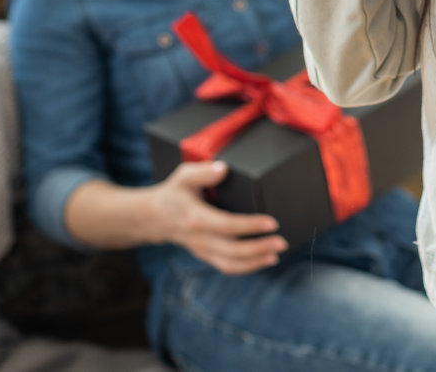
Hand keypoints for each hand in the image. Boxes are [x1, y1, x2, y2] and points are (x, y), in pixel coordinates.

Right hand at [149, 161, 287, 274]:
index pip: (227, 225)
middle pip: (232, 250)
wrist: (155, 217)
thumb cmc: (174, 193)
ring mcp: (203, 250)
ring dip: (255, 262)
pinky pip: (228, 267)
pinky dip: (247, 267)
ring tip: (276, 254)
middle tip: (281, 242)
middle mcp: (200, 238)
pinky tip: (265, 259)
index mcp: (196, 218)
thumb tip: (223, 169)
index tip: (271, 223)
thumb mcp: (183, 176)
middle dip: (259, 248)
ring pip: (231, 264)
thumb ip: (203, 171)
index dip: (250, 225)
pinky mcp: (206, 256)